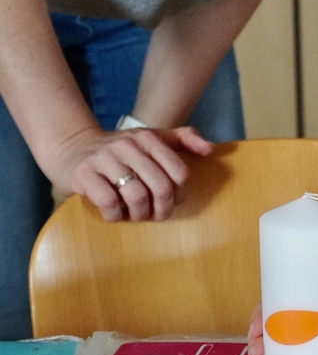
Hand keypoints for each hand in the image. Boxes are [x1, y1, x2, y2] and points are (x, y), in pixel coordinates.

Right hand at [58, 125, 211, 221]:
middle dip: (163, 209)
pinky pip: (109, 203)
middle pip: (161, 187)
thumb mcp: (152, 138)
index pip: (179, 172)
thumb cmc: (121, 150)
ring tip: (136, 215)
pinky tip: (116, 214)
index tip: (173, 200)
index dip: (181, 194)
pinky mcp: (83, 175)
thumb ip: (183, 139)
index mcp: (148, 138)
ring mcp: (104, 159)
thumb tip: (209, 149)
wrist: (71, 147)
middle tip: (156, 215)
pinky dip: (116, 215)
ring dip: (140, 214)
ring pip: (137, 196)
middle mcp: (127, 146)